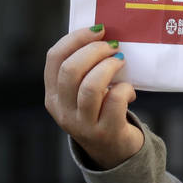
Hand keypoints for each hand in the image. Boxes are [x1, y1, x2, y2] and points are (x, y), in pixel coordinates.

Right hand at [43, 25, 142, 169]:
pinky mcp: (105, 132)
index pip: (54, 58)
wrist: (115, 152)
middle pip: (71, 70)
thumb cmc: (103, 111)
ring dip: (109, 67)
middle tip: (113, 46)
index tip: (98, 30)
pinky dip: (125, 89)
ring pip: (90, 87)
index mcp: (53, 95)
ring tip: (121, 62)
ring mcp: (82, 124)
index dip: (75, 39)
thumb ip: (87, 70)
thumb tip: (105, 36)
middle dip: (95, 51)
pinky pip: (115, 101)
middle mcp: (62, 110)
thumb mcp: (85, 93)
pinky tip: (129, 91)